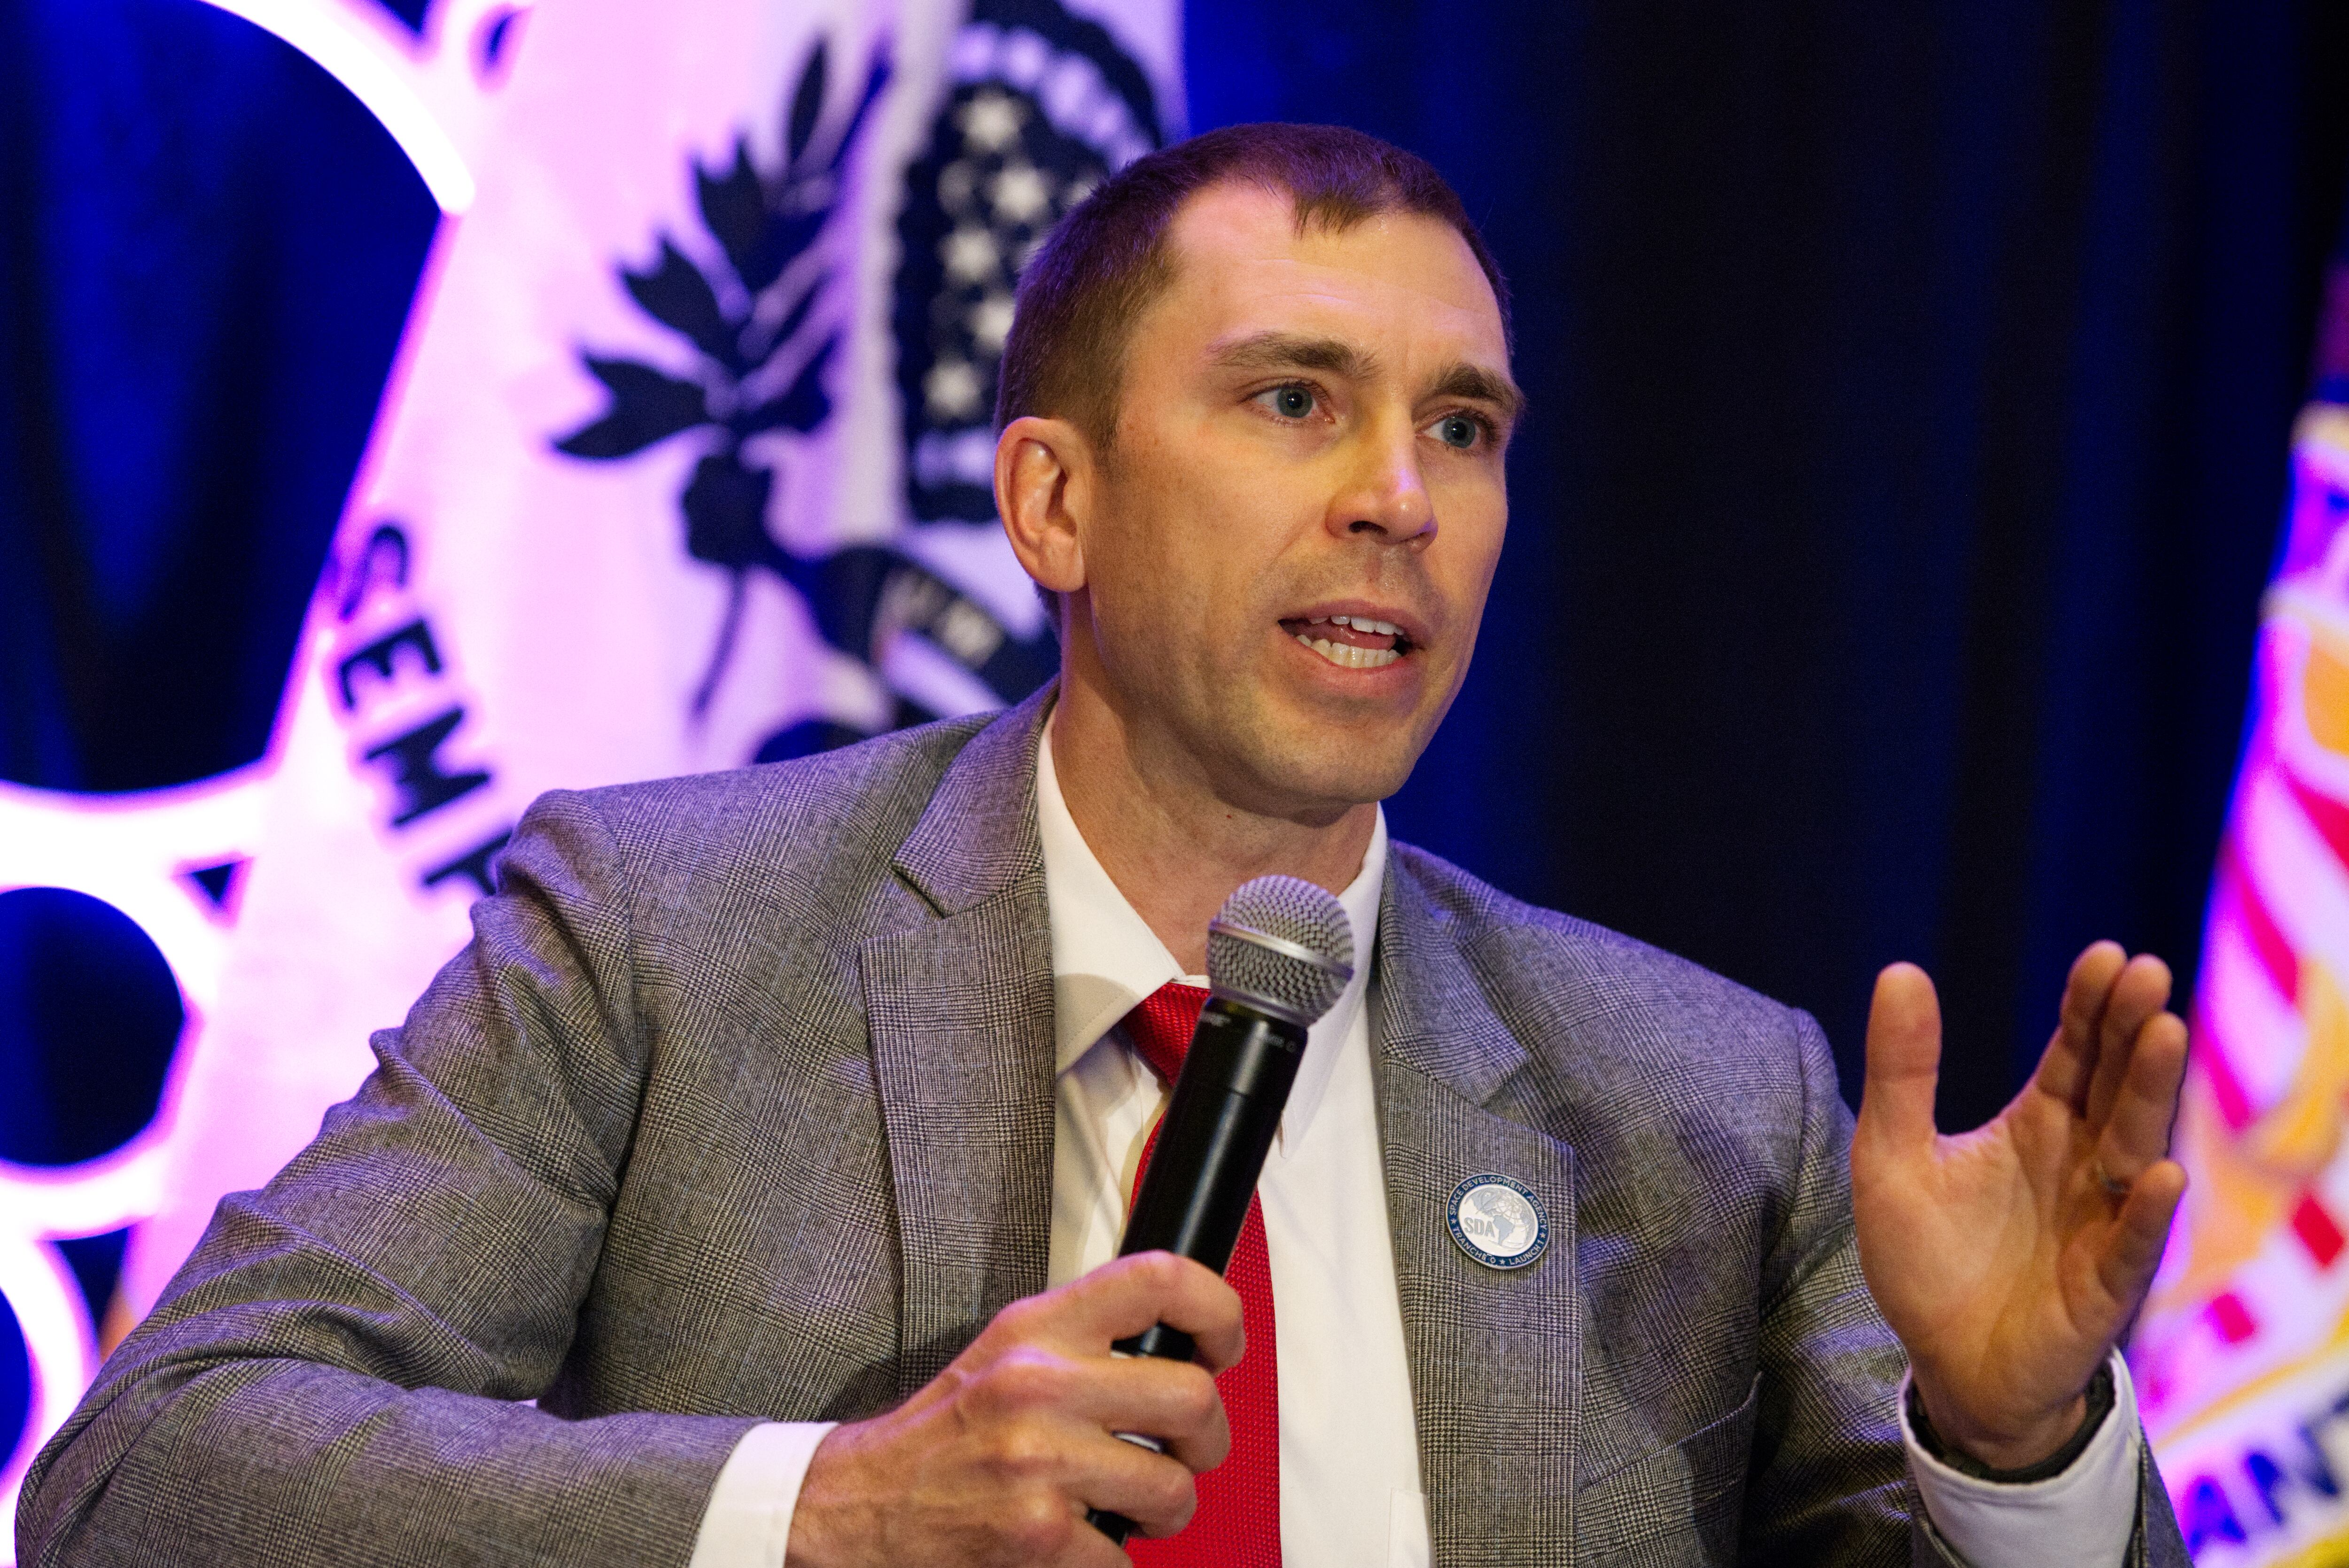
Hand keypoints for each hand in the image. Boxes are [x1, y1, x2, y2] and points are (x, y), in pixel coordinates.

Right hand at [784, 1251, 1242, 1566]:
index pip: (1157, 1280)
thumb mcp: (1011, 1351)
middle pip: (1191, 1397)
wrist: (865, 1501)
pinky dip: (1111, 1560)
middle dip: (1207, 1439)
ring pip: (1171, 1487)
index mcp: (1039, 1327)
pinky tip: (1080, 1542)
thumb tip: (1179, 1343)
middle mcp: (1041, 1384)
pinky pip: (1123, 1556)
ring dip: (1165, 1509)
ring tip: (1133, 1506)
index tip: (1224, 1342)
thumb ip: (1086, 1338)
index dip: (1217, 1307)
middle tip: (1187, 1451)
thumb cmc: (949, 1430)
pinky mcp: (1035, 1531)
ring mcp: (1039, 1459)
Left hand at [1851, 942, 2188, 1469]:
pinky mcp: (2102, 1285)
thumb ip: (1901, 1070)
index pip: (2074, 1053)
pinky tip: (2160, 1175)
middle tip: (2147, 972)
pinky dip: (2147, 1211)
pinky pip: (2131, 1244)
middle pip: (2113, 1085)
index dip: (2089, 1006)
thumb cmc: (1926, 1259)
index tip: (2105, 955)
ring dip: (2150, 1094)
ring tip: (2163, 1033)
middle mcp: (2083, 1164)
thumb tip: (1899, 970)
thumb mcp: (1889, 1154)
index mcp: (2037, 1126)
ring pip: (2134, 1148)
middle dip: (2130, 1031)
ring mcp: (2101, 1221)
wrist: (1945, 1364)